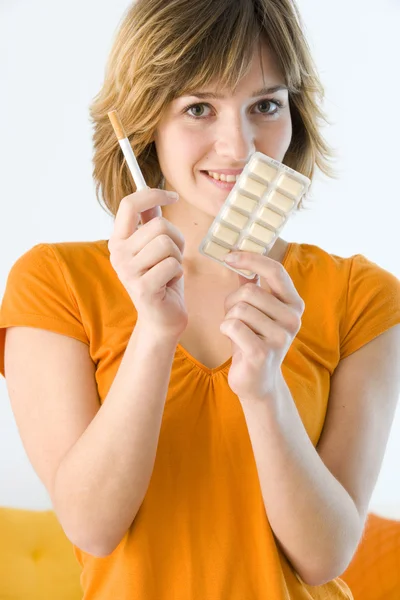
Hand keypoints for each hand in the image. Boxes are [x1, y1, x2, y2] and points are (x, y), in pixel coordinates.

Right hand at [108, 188, 187, 338]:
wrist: (161, 318)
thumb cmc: (162, 280)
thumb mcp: (155, 247)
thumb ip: (150, 223)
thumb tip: (153, 196)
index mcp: (118, 241)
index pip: (129, 204)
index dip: (153, 194)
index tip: (173, 195)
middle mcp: (117, 254)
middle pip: (158, 225)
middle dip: (176, 238)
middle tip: (173, 256)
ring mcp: (128, 272)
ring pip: (167, 244)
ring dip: (178, 257)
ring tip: (170, 271)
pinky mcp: (142, 288)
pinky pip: (172, 264)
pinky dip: (178, 272)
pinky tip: (169, 284)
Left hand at [220, 251, 304, 402]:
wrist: (258, 381)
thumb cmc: (254, 340)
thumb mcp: (257, 310)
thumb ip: (252, 283)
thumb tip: (238, 254)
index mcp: (294, 304)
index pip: (275, 270)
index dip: (251, 259)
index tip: (229, 255)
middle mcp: (293, 319)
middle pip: (250, 291)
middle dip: (233, 301)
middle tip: (234, 316)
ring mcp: (280, 337)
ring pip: (239, 309)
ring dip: (228, 318)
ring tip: (236, 331)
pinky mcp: (263, 353)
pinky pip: (233, 326)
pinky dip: (225, 330)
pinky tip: (233, 341)